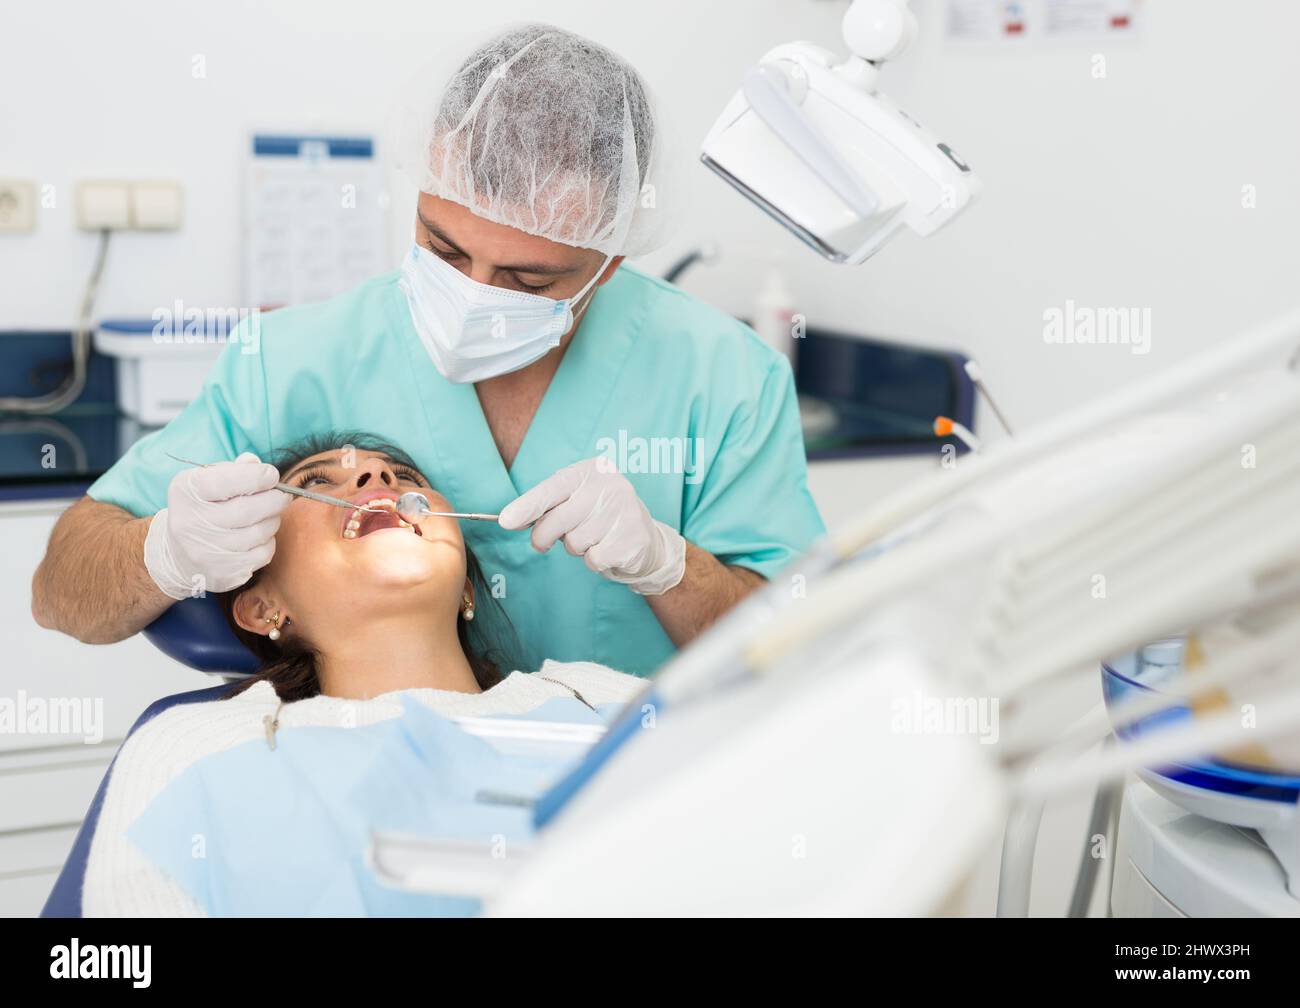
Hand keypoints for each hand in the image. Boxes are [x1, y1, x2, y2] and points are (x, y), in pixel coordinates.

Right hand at [144, 452, 288, 599]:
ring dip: (273, 520)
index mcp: (186, 492)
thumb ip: (234, 470)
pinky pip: (263, 554)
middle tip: (282, 495)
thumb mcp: (207, 481)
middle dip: (275, 499)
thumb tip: (255, 463)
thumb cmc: (202, 507)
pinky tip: (258, 536)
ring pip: (260, 532)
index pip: (226, 481)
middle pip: (248, 509)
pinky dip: (268, 542)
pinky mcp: (222, 573)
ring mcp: (205, 552)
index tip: (271, 475)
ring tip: (268, 515)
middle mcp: (190, 523)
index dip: (257, 476)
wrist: (179, 554)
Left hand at [499, 457, 685, 595]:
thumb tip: (510, 519)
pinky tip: (608, 549)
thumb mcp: (574, 501)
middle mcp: (610, 486)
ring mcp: (624, 511)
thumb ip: (546, 506)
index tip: (505, 521)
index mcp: (592, 470)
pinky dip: (594, 561)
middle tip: (545, 541)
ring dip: (576, 548)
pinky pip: (592, 559)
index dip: (527, 506)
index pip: (552, 488)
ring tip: (594, 538)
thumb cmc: (599, 517)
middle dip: (544, 536)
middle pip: (557, 520)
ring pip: (574, 543)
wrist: (646, 540)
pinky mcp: (632, 539)